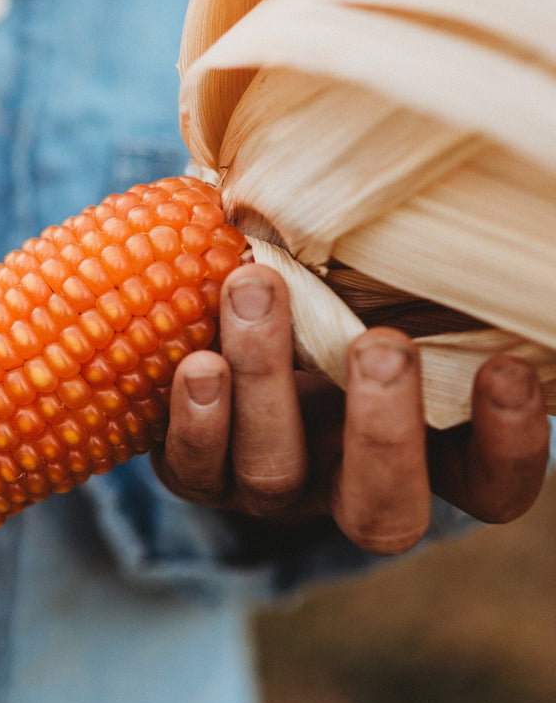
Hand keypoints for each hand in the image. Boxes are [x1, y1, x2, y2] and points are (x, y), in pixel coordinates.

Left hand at [153, 266, 550, 553]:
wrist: (211, 306)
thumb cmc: (327, 287)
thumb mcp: (374, 283)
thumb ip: (405, 271)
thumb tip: (446, 189)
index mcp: (418, 452)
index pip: (488, 485)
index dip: (508, 446)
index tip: (506, 370)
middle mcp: (344, 483)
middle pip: (384, 512)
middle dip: (383, 432)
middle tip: (381, 346)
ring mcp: (268, 485)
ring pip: (274, 472)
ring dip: (265, 378)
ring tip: (254, 288)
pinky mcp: (196, 473)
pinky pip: (193, 469)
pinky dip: (196, 418)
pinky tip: (198, 360)